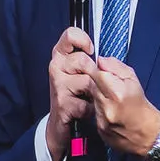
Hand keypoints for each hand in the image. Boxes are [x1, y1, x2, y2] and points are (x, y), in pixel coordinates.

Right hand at [44, 26, 96, 160]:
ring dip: (95, 94)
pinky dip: (91, 109)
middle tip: (92, 86)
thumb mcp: (85, 74)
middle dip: (95, 76)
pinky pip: (87, 102)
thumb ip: (95, 61)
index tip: (91, 51)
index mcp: (62, 56)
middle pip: (83, 60)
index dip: (83, 40)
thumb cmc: (77, 96)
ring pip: (88, 82)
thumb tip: (103, 58)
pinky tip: (85, 111)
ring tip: (89, 98)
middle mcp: (56, 66)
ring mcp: (57, 85)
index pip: (70, 35)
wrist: (63, 125)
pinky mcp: (62, 103)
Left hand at [89, 57, 159, 156]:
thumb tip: (100, 60)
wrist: (147, 134)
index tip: (103, 72)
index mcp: (118, 94)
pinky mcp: (99, 129)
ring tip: (112, 101)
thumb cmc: (142, 106)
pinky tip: (110, 111)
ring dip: (99, 97)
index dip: (99, 71)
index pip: (97, 74)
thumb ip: (116, 67)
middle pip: (92, 87)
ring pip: (92, 100)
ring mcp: (102, 120)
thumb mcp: (134, 80)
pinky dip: (100, 110)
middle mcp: (108, 108)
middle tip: (111, 88)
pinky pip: (93, 113)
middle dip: (99, 84)